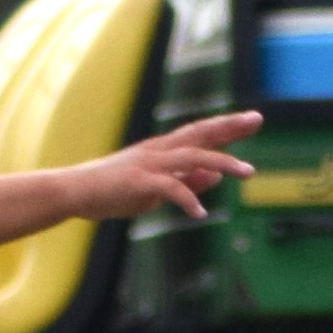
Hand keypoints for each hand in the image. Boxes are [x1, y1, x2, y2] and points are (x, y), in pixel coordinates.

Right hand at [61, 111, 262, 220]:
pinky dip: (188, 198)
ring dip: (223, 162)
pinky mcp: (140, 181)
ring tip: (247, 172)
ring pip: (194, 157)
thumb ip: (186, 181)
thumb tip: (216, 175)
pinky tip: (200, 213)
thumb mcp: (155, 187)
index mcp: (162, 149)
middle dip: (230, 126)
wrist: (74, 192)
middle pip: (200, 133)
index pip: (200, 133)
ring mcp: (150, 164)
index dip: (227, 126)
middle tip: (257, 119)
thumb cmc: (112, 190)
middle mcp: (159, 150)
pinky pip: (171, 188)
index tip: (252, 119)